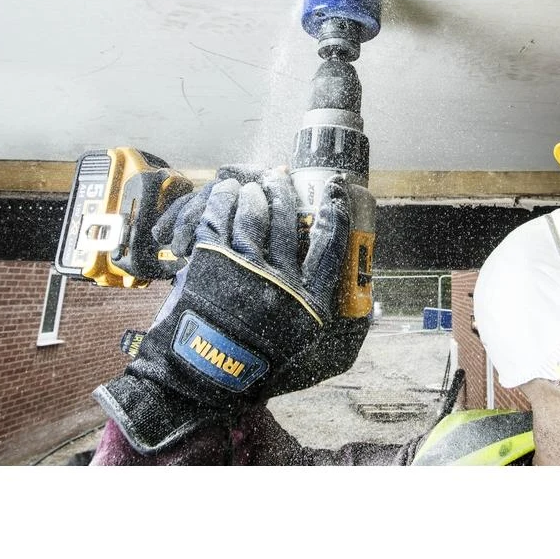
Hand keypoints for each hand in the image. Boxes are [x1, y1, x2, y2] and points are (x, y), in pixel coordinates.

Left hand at [94, 167, 358, 453]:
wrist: (199, 379)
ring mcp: (242, 269)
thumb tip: (360, 298)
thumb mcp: (308, 355)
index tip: (335, 189)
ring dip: (254, 192)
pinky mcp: (209, 263)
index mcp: (309, 303)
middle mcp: (279, 282)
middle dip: (286, 192)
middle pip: (289, 220)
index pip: (331, 245)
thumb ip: (336, 326)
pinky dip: (223, 199)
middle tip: (282, 179)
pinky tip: (226, 192)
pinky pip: (220, 218)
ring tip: (253, 185)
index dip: (335, 211)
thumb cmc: (254, 368)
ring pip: (254, 213)